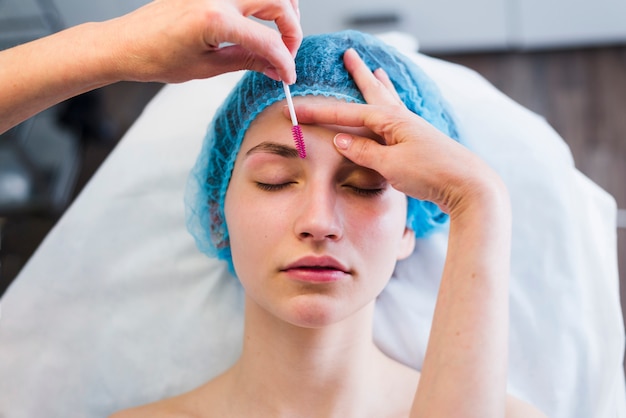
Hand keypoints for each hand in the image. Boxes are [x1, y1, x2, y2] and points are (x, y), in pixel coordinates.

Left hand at [109, 0, 301, 83]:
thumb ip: (247, 62)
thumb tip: (275, 67)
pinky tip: (263, 19)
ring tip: (280, 34)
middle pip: (279, 1)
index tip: (288, 74)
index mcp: (215, 19)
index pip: (268, 40)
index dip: (285, 61)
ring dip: (282, 9)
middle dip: (292, 29)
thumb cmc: (157, 57)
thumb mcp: (208, 67)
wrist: (127, 43)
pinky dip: (263, 1)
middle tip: (287, 53)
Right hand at [292, 48, 505, 215]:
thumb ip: (364, 152)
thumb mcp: (391, 165)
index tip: (299, 112)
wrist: (468, 186)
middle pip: (375, 93)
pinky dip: (392, 107)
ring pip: (390, 102)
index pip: (349, 114)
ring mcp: (413, 130)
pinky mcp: (420, 143)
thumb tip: (340, 140)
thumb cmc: (431, 173)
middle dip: (359, 75)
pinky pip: (398, 118)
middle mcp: (403, 120)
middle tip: (349, 55)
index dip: (322, 113)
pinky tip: (395, 110)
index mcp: (392, 121)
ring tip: (375, 71)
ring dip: (379, 86)